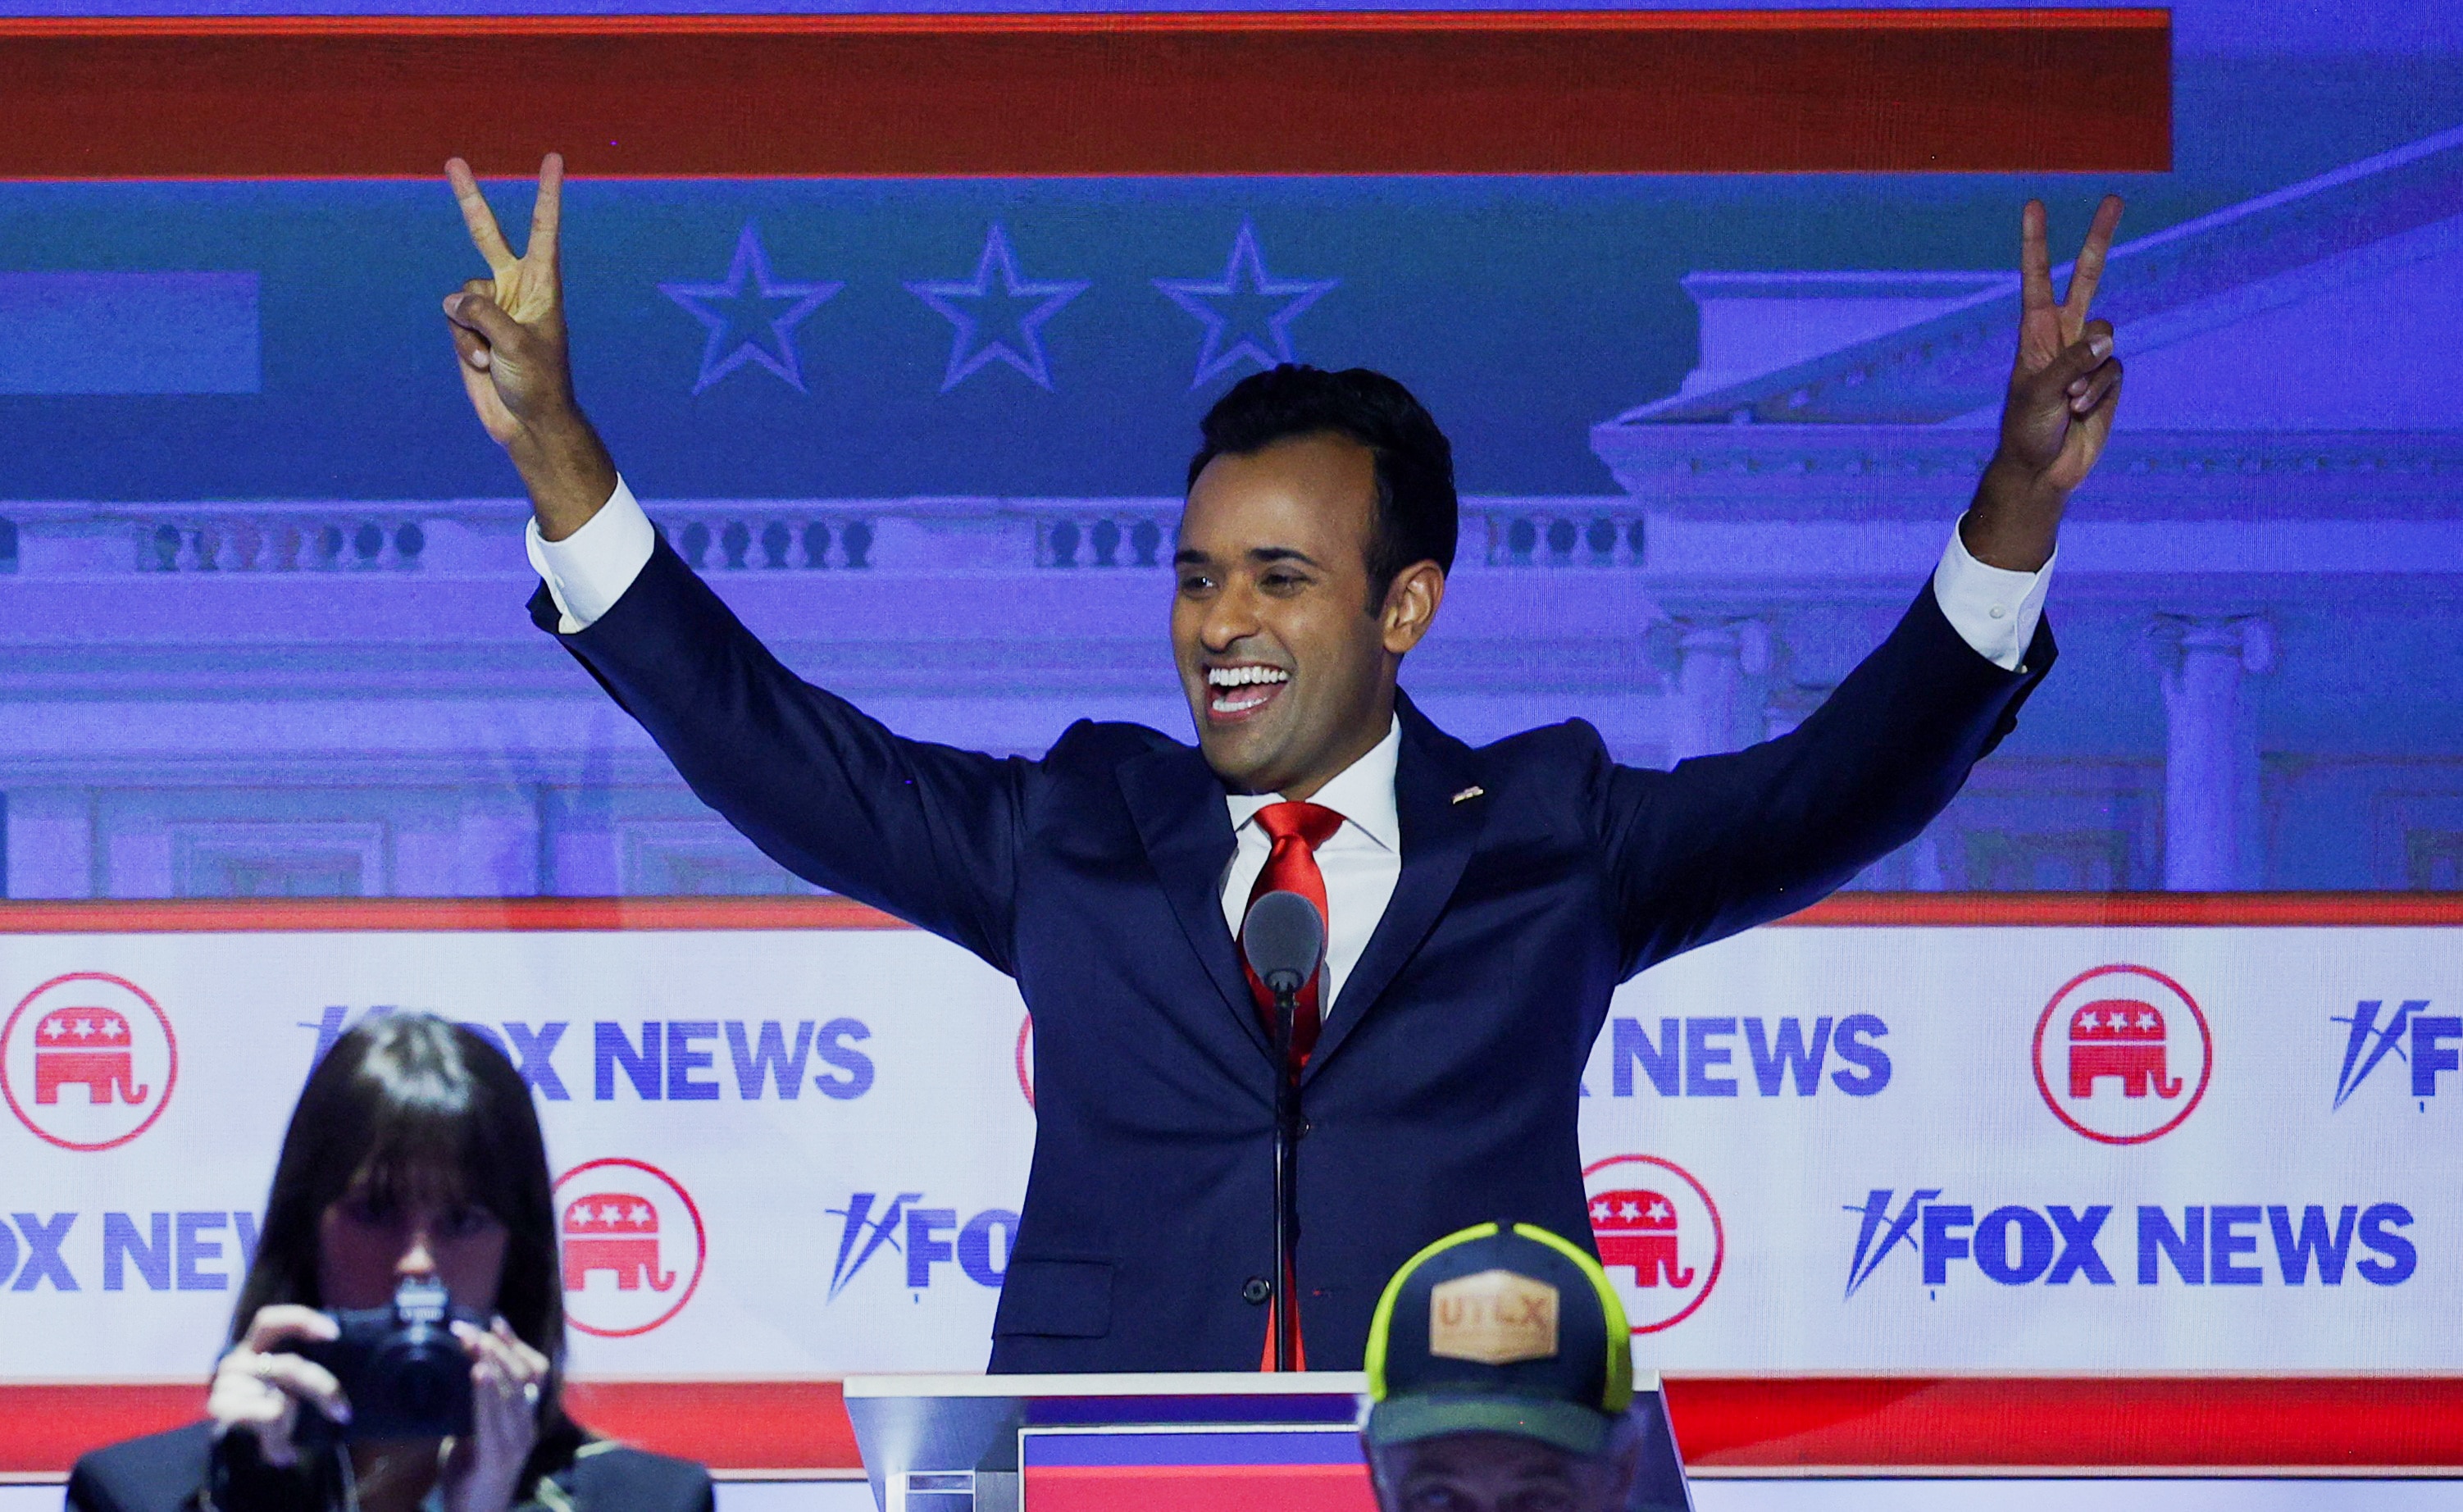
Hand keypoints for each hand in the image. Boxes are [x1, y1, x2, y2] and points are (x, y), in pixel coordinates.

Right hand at [207, 1307, 346, 1466]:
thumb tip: (335, 1346)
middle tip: (343, 1412)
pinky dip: (280, 1436)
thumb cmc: (269, 1408)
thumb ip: (304, 1370)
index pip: (270, 1321)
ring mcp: (226, 1385)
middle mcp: (237, 1361)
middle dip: (323, 1389)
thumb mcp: (288, 1384)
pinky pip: (268, 1417)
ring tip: (291, 1430)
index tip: (335, 1334)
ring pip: (281, 1399)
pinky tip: (283, 1450)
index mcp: (253, 1347)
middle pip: (290, 1366)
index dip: (301, 1321)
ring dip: (294, 1418)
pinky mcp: (222, 1409)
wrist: (230, 1448)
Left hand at [436, 1318, 549, 1511]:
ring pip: (512, 1390)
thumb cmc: (471, 1479)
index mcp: (525, 1420)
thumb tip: (458, 1375)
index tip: (496, 1320)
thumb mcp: (474, 1436)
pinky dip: (485, 1391)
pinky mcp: (495, 1455)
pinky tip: (476, 1372)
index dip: (516, 1344)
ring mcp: (514, 1442)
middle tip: (470, 1329)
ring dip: (491, 1361)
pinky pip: (492, 1417)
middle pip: (522, 1374)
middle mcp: (526, 1426)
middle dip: (496, 1346)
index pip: (532, 1371)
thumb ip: (475, 1409)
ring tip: (474, 1341)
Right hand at [441, 154, 616, 538]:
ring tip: (494, 356)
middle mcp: (515, 287)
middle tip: (455, 161)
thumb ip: (483, 312)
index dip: (547, 194)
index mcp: (543, 285)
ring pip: (460, 295)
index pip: (544, 230)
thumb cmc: (539, 383)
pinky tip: (483, 365)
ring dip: (470, 328)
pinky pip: (452, 320)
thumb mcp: (517, 344)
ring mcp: (490, 306)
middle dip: (470, 199)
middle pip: (487, 234)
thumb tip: (453, 300)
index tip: (554, 159)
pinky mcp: (470, 327)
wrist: (528, 422)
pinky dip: (463, 344)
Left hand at [1966, 194, 2125, 571]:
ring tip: (2066, 402)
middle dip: (2099, 239)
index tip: (2034, 205)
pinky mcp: (2108, 378)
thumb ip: (2072, 360)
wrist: (2043, 469)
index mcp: (2035, 332)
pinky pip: (2116, 370)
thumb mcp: (2039, 392)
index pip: (2037, 278)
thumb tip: (2108, 336)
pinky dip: (2100, 392)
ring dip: (2089, 375)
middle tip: (2113, 197)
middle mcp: (2064, 335)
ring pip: (2108, 338)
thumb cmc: (2027, 429)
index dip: (2037, 243)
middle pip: (2087, 278)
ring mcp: (2089, 355)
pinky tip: (2081, 411)